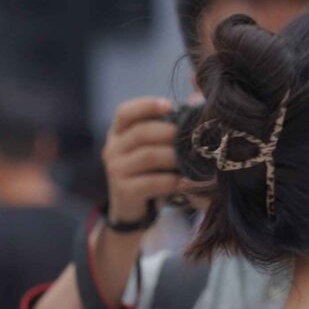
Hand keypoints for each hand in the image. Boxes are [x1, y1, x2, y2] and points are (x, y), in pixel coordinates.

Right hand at [102, 96, 185, 230]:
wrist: (133, 209)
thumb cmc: (149, 170)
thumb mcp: (155, 145)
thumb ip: (170, 123)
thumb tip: (196, 99)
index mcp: (118, 132)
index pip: (125, 113)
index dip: (147, 106)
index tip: (170, 106)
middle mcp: (112, 149)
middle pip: (140, 133)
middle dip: (168, 133)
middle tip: (190, 137)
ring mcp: (115, 171)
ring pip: (147, 156)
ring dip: (173, 157)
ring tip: (191, 160)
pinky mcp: (123, 191)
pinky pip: (151, 182)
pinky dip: (172, 181)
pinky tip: (187, 181)